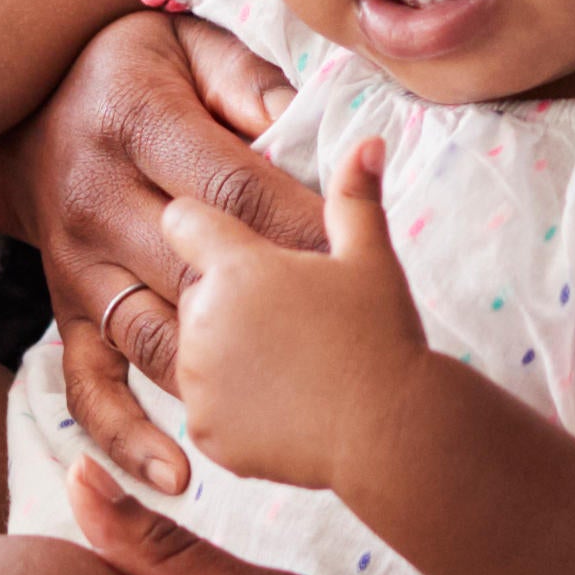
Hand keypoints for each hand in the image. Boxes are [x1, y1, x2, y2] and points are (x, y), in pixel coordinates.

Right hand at [5, 12, 314, 492]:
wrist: (14, 104)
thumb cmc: (130, 68)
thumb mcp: (187, 42)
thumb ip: (250, 83)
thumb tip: (309, 135)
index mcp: (137, 125)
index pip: (232, 189)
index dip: (299, 227)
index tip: (355, 256)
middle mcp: (97, 200)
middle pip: (199, 272)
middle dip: (276, 308)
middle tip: (341, 342)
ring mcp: (75, 266)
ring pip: (151, 337)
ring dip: (219, 376)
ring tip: (285, 412)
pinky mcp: (63, 313)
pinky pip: (88, 384)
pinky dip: (128, 436)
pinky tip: (177, 474)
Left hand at [155, 135, 436, 498]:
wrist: (390, 433)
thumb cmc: (382, 337)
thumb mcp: (372, 259)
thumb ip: (355, 197)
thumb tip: (367, 141)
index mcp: (236, 267)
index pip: (184, 221)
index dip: (203, 225)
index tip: (222, 235)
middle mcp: (203, 318)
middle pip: (193, 291)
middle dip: (226, 299)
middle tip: (287, 318)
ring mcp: (199, 378)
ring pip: (194, 350)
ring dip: (224, 353)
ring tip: (288, 362)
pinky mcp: (205, 427)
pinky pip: (206, 407)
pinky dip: (233, 408)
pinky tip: (282, 403)